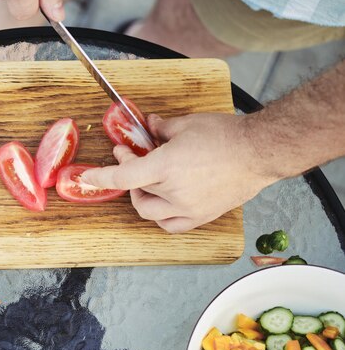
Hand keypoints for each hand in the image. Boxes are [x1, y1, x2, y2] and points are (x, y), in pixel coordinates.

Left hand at [81, 113, 276, 232]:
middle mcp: (174, 192)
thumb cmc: (227, 135)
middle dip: (127, 174)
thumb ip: (161, 128)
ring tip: (147, 182)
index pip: (123, 176)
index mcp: (166, 166)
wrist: (261, 151)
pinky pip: (172, 226)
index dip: (101, 177)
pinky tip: (162, 204)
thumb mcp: (187, 124)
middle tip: (131, 156)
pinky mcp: (202, 216)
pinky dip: (161, 217)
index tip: (87, 177)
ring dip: (141, 197)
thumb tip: (148, 125)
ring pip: (150, 212)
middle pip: (136, 191)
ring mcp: (188, 208)